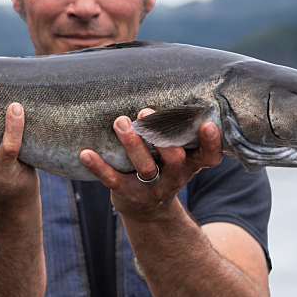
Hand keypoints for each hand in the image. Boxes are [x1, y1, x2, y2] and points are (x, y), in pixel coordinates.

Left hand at [79, 109, 221, 219]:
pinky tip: (85, 153)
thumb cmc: (164, 167)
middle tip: (145, 113)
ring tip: (120, 122)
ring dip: (132, 144)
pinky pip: (112, 180)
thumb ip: (179, 132)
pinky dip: (98, 167)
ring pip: (144, 168)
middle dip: (160, 136)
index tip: (207, 125)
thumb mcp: (180, 154)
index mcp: (190, 164)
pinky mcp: (127, 193)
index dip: (211, 143)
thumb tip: (177, 88)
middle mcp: (174, 177)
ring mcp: (151, 187)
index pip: (208, 157)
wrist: (148, 209)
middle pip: (174, 159)